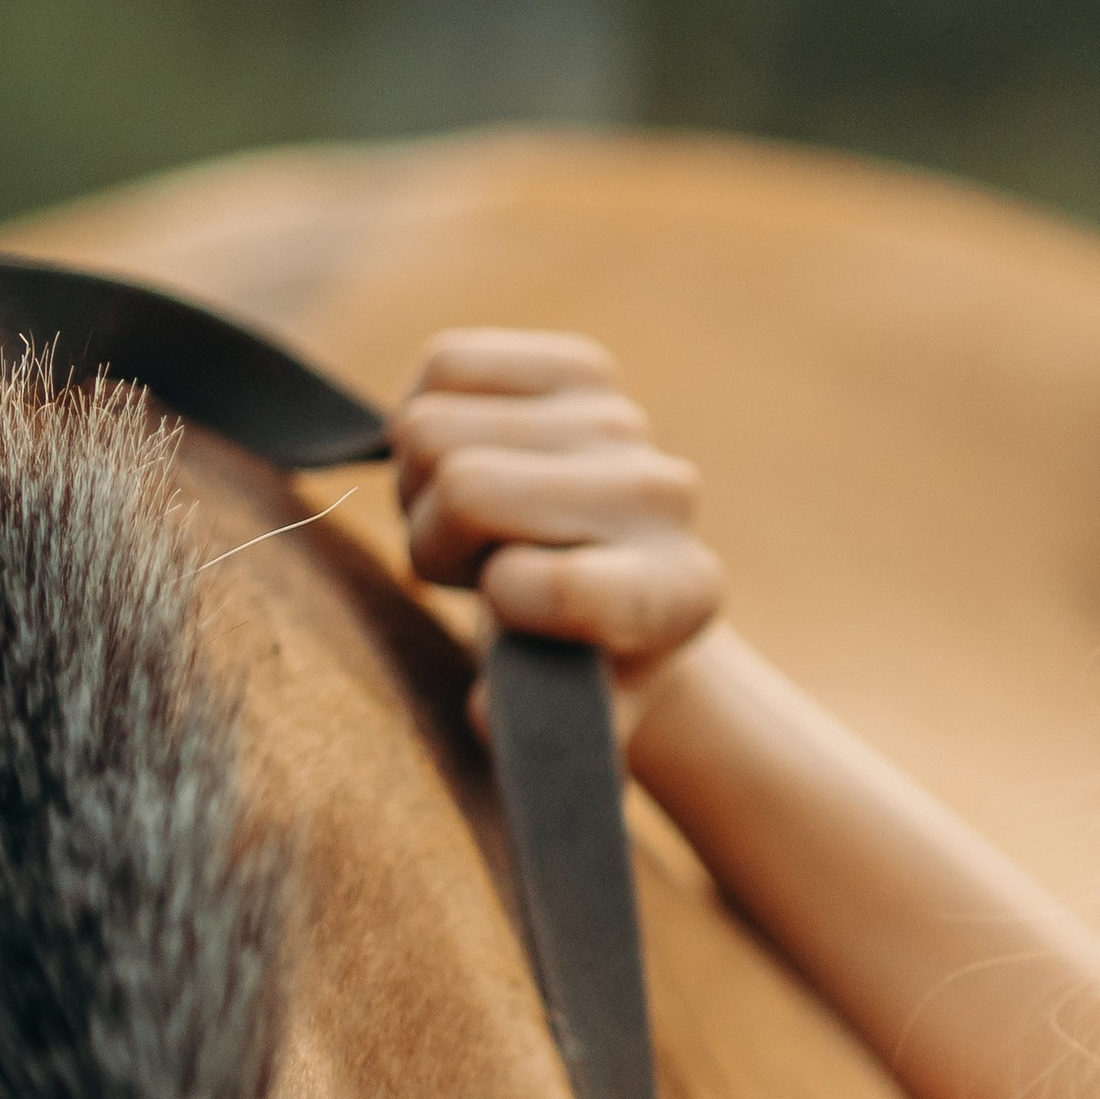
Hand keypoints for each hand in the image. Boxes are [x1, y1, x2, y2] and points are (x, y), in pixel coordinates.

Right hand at [391, 329, 723, 738]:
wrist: (609, 578)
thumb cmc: (575, 659)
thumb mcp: (567, 715)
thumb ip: (535, 733)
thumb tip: (484, 714)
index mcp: (677, 596)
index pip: (566, 584)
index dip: (509, 596)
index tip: (507, 610)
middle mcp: (664, 496)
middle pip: (463, 489)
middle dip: (435, 541)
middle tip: (471, 567)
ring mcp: (622, 421)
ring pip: (431, 429)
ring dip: (423, 485)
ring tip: (475, 520)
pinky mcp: (577, 365)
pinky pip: (444, 365)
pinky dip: (429, 411)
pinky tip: (475, 453)